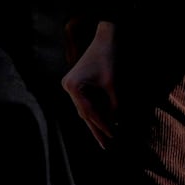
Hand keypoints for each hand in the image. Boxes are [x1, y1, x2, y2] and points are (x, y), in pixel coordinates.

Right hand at [63, 21, 118, 148]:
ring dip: (96, 122)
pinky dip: (95, 111)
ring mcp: (70, 85)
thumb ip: (114, 105)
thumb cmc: (108, 58)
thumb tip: (116, 123)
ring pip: (84, 109)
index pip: (89, 112)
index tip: (114, 137)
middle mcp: (68, 87)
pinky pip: (86, 102)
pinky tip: (104, 122)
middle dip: (97, 129)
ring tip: (105, 139)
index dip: (103, 126)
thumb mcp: (112, 84)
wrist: (104, 38)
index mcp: (73, 87)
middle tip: (106, 146)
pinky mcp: (75, 84)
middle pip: (84, 113)